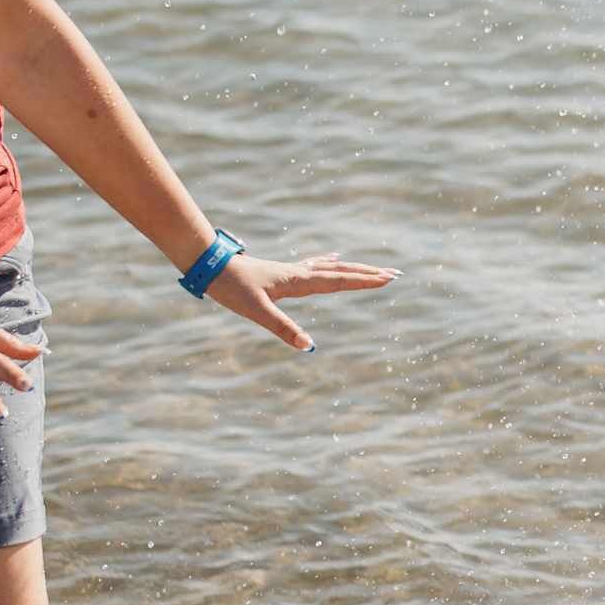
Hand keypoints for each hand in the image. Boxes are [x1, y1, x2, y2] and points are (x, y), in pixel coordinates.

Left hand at [200, 250, 398, 350]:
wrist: (210, 265)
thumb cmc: (232, 287)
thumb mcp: (257, 311)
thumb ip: (282, 328)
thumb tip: (307, 346)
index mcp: (299, 281)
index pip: (339, 281)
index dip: (364, 281)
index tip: (388, 278)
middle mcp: (300, 273)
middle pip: (341, 271)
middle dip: (368, 273)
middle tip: (394, 273)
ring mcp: (292, 271)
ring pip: (331, 267)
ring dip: (354, 268)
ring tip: (373, 269)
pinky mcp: (283, 272)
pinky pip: (315, 265)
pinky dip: (330, 263)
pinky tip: (333, 258)